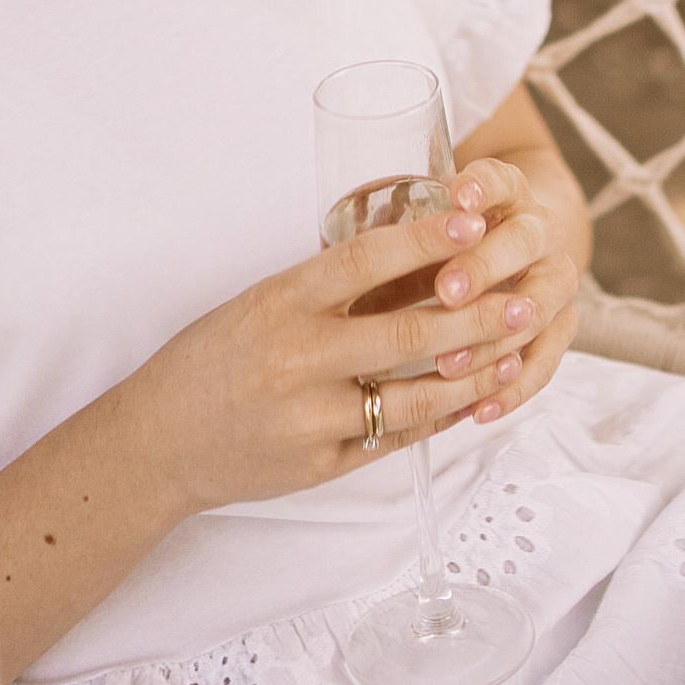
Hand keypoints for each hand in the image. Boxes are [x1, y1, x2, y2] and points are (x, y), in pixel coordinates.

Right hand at [145, 202, 532, 515]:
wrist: (159, 443)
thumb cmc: (210, 358)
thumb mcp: (259, 301)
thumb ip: (324, 287)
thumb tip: (404, 252)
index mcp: (281, 302)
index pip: (366, 259)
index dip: (425, 237)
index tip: (472, 219)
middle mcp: (299, 359)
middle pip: (408, 331)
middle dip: (476, 312)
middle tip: (525, 294)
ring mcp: (312, 419)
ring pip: (415, 393)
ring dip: (474, 372)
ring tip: (516, 349)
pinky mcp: (322, 466)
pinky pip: (396, 438)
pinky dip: (441, 416)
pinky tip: (475, 397)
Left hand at [423, 152, 580, 429]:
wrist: (516, 251)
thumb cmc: (450, 238)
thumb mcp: (431, 221)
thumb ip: (404, 228)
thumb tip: (335, 236)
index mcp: (507, 191)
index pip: (500, 179)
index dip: (481, 187)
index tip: (457, 196)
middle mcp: (539, 228)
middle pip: (525, 240)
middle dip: (483, 267)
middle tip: (445, 291)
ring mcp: (556, 277)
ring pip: (540, 306)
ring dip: (493, 336)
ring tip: (448, 364)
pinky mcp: (562, 325)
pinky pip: (546, 361)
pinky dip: (514, 387)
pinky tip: (479, 410)